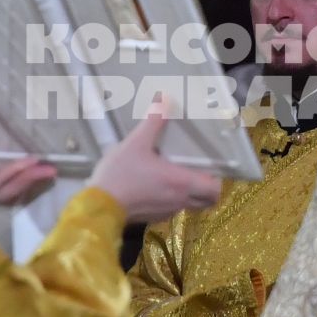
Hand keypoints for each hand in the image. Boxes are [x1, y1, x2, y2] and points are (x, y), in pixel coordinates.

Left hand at [0, 75, 56, 208]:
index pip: (3, 168)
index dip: (21, 163)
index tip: (38, 152)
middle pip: (13, 180)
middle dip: (33, 174)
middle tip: (54, 165)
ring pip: (11, 185)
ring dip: (30, 177)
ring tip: (50, 168)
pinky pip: (1, 186)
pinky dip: (16, 177)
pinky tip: (30, 166)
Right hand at [90, 98, 221, 222]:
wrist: (99, 206)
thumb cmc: (121, 173)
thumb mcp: (136, 142)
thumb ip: (154, 121)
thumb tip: (165, 98)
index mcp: (181, 182)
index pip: (214, 190)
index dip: (217, 180)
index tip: (212, 168)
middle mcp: (180, 200)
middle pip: (207, 201)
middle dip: (208, 188)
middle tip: (200, 172)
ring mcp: (168, 212)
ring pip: (191, 206)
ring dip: (192, 194)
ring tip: (180, 177)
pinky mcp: (154, 218)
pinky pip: (173, 210)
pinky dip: (174, 200)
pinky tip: (160, 187)